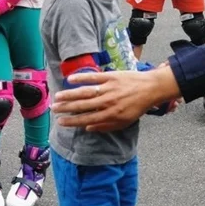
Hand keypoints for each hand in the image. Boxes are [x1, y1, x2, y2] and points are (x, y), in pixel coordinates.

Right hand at [53, 66, 181, 131]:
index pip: (86, 119)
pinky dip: (81, 78)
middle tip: (53, 109)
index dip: (71, 121)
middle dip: (66, 108)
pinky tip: (70, 79)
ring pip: (85, 92)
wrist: (150, 89)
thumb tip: (88, 128)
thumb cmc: (137, 107)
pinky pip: (93, 78)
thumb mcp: (124, 122)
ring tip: (57, 97)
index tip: (60, 122)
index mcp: (110, 115)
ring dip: (69, 95)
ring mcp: (108, 89)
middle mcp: (107, 102)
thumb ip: (106, 126)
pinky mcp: (110, 77)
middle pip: (82, 106)